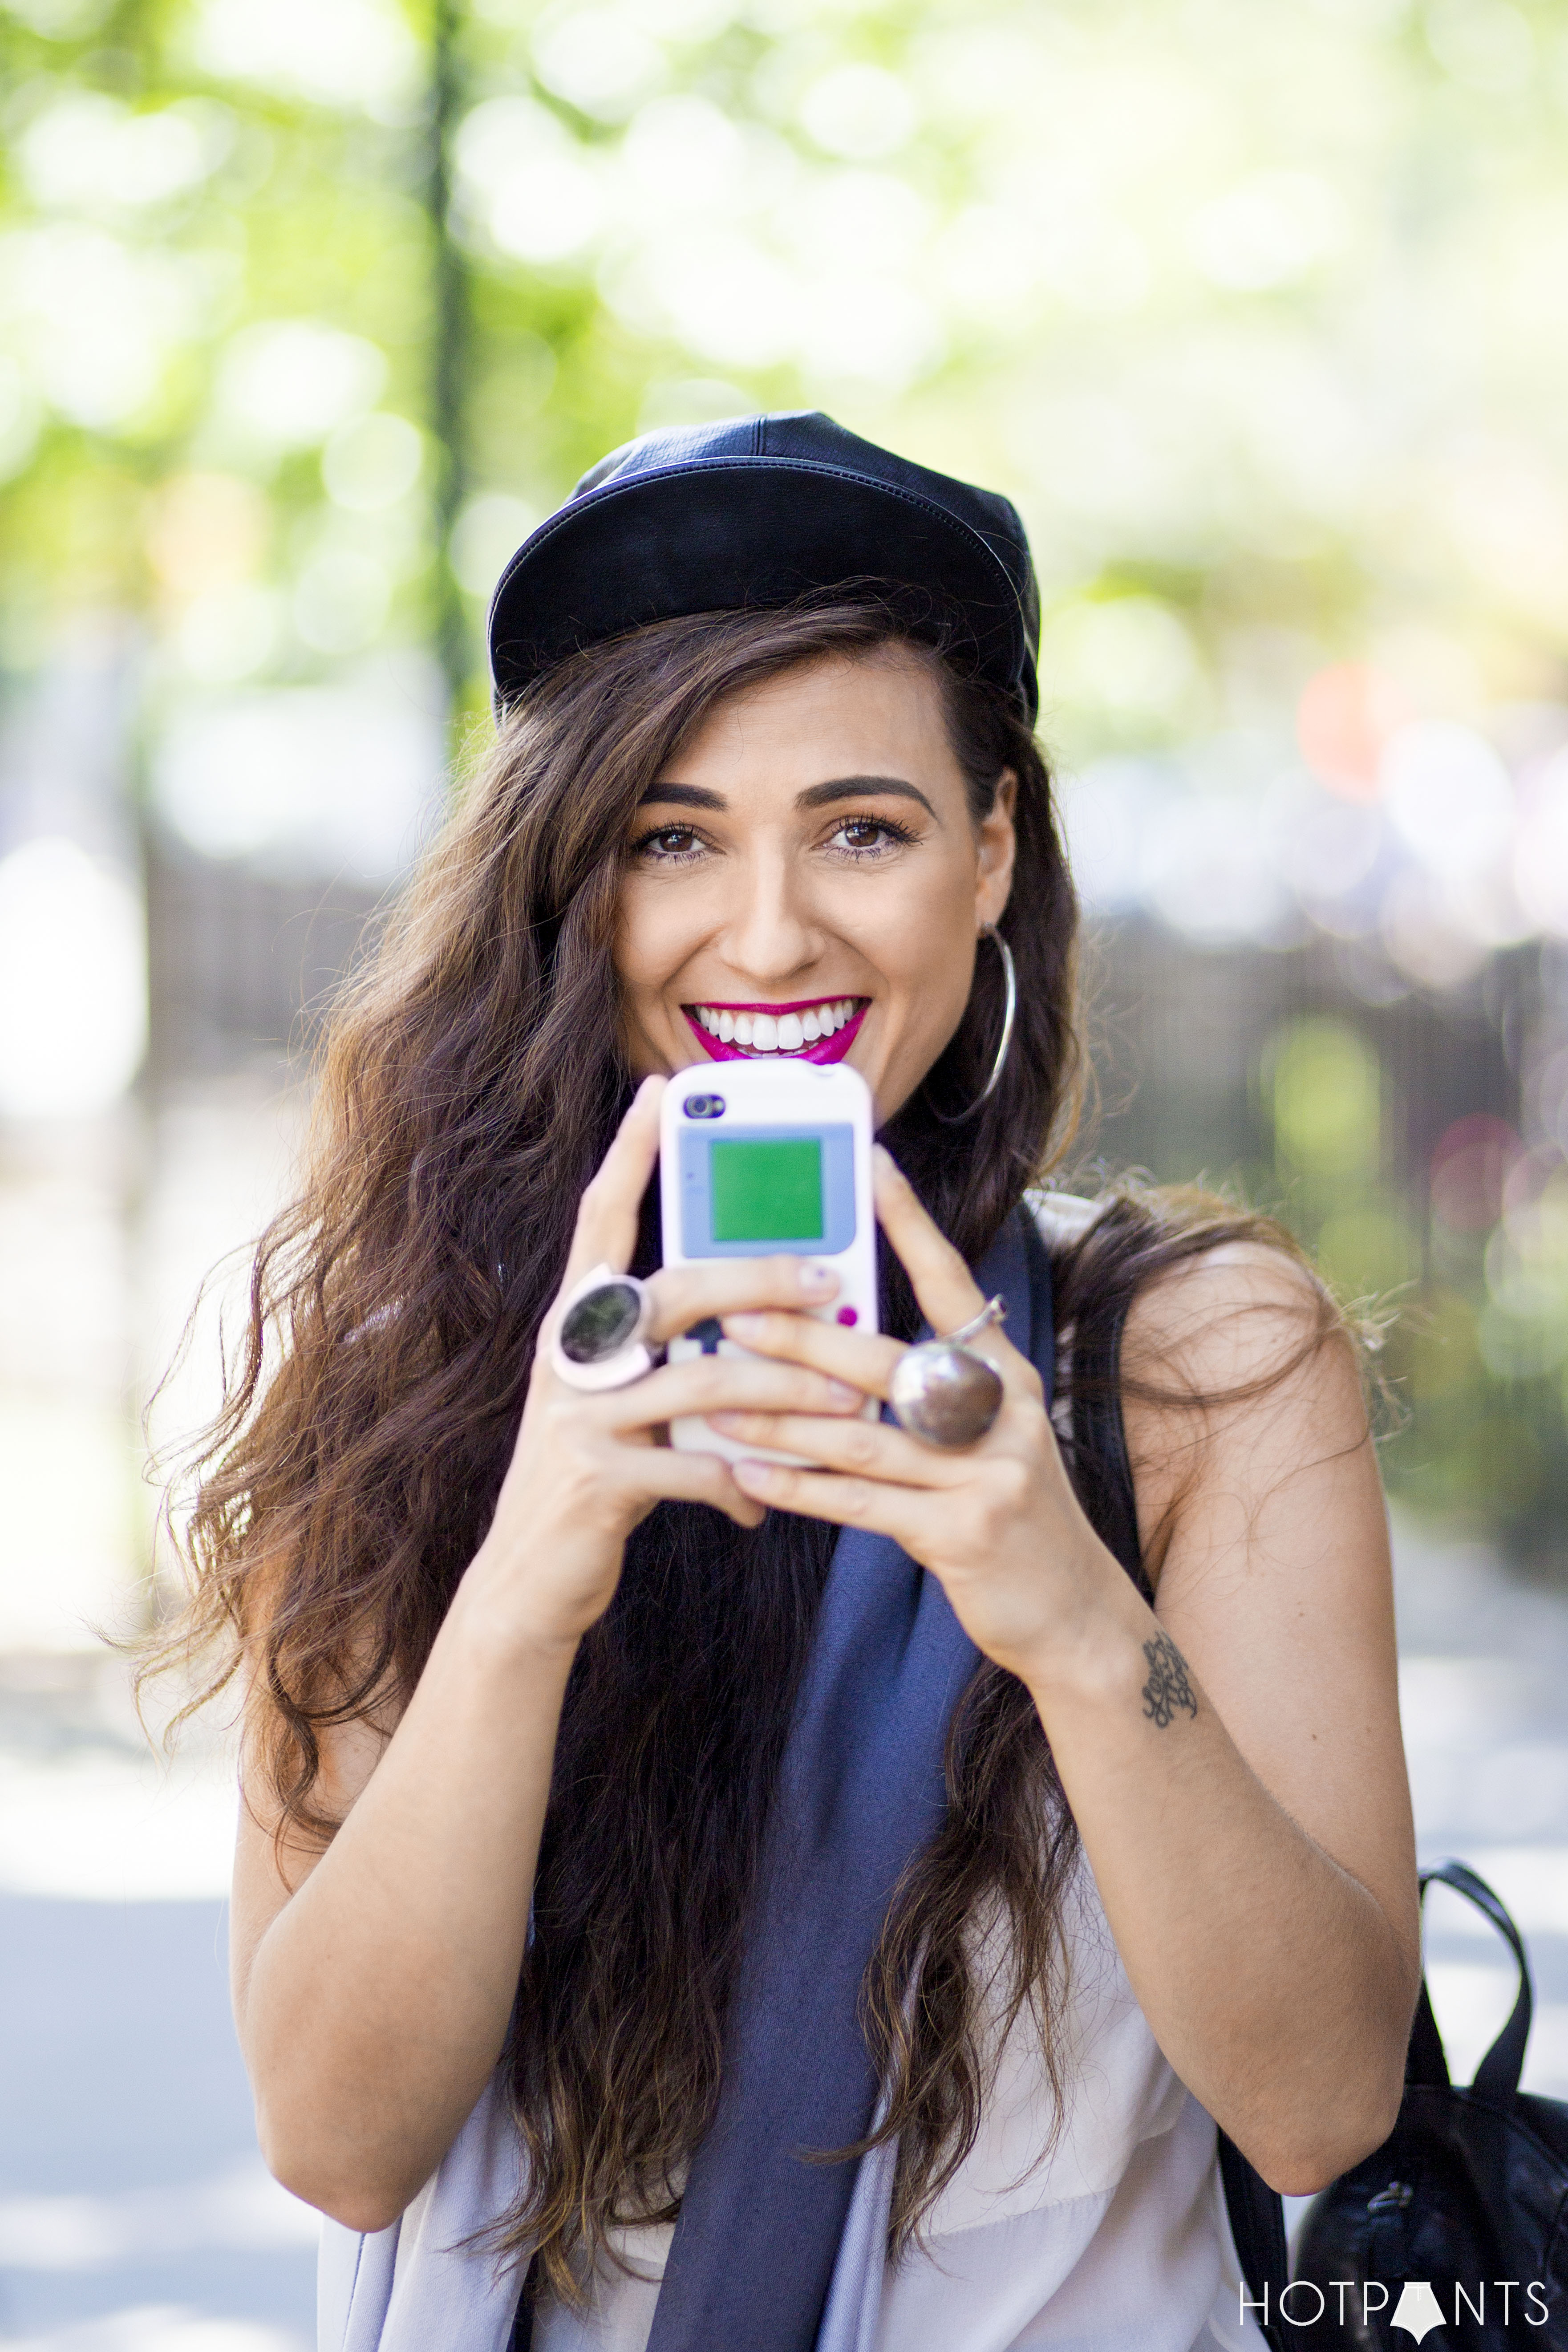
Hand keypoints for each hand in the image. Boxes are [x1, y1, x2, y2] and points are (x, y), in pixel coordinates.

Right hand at [461, 1077, 869, 1655]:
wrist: (529, 1578)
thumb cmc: (595, 1476)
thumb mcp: (624, 1400)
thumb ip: (669, 1353)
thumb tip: (761, 1318)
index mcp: (577, 1324)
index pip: (600, 1219)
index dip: (627, 1154)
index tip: (660, 1092)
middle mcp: (570, 1357)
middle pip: (672, 1290)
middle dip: (757, 1280)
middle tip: (824, 1275)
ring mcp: (578, 1418)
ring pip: (701, 1382)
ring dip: (784, 1392)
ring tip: (845, 1401)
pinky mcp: (597, 1481)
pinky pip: (694, 1470)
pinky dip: (742, 1487)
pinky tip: (764, 1506)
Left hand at [711, 1147, 1129, 1685]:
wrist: (1071, 1609)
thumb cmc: (1007, 1508)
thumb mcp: (985, 1433)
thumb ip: (929, 1388)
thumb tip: (835, 1345)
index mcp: (1006, 1373)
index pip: (952, 1283)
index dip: (911, 1225)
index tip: (872, 1167)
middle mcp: (1003, 1413)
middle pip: (888, 1362)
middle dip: (805, 1337)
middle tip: (734, 1310)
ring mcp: (987, 1474)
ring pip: (865, 1436)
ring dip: (783, 1419)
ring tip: (718, 1399)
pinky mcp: (962, 1533)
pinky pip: (863, 1504)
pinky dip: (802, 1490)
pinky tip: (750, 1477)